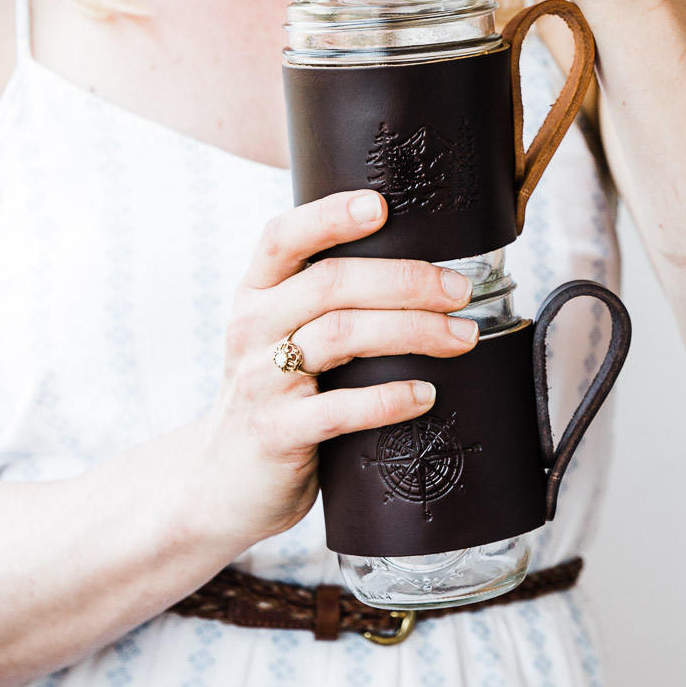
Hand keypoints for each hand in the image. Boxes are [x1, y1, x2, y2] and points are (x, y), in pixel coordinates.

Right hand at [197, 190, 476, 550]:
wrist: (224, 481)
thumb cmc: (275, 393)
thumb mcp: (282, 334)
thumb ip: (326, 299)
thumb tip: (423, 264)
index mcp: (256, 292)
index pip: (283, 236)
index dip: (330, 215)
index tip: (380, 205)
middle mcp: (252, 327)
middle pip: (330, 283)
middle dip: (405, 280)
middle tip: (460, 290)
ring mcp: (261, 381)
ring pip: (341, 337)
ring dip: (413, 331)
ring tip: (462, 337)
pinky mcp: (277, 433)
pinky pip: (339, 410)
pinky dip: (389, 399)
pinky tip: (425, 394)